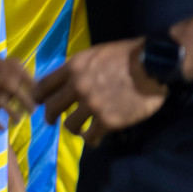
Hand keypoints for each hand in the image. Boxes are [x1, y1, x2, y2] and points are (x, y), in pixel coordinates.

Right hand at [0, 45, 34, 125]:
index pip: (33, 84)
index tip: (35, 94)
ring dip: (17, 117)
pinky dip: (1, 125)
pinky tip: (2, 127)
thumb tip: (16, 72)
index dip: (35, 89)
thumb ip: (7, 67)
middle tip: (31, 110)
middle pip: (28, 102)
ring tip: (17, 120)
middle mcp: (9, 86)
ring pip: (15, 114)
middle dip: (31, 107)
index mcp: (12, 70)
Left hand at [34, 39, 167, 145]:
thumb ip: (80, 67)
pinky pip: (90, 137)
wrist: (153, 66)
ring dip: (75, 127)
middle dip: (50, 116)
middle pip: (51, 108)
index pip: (44, 86)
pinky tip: (97, 136)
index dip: (39, 97)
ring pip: (70, 125)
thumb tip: (68, 79)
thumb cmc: (128, 55)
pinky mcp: (107, 120)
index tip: (40, 103)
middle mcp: (78, 87)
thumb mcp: (97, 53)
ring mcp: (92, 105)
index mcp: (75, 67)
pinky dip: (92, 138)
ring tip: (82, 128)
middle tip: (53, 121)